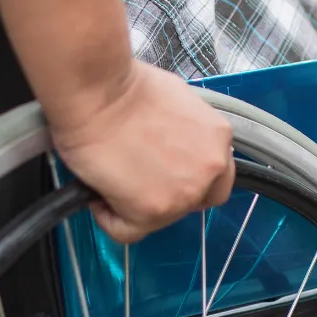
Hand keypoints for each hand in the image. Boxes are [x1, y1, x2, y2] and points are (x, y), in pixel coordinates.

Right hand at [50, 60, 235, 244]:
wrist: (98, 92)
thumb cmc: (125, 86)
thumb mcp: (175, 99)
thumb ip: (185, 130)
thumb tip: (168, 143)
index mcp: (218, 138)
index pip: (216, 176)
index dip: (189, 176)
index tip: (167, 172)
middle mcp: (210, 169)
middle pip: (192, 201)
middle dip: (166, 193)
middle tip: (138, 178)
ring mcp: (183, 194)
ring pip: (160, 218)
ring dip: (135, 204)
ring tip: (111, 179)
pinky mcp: (151, 211)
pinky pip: (127, 230)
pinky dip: (109, 217)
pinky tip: (99, 194)